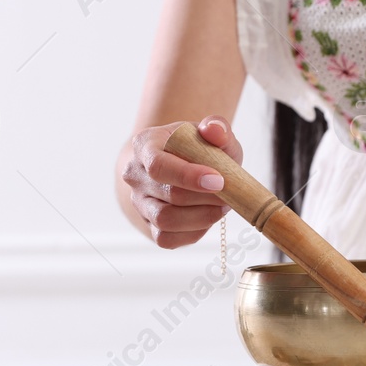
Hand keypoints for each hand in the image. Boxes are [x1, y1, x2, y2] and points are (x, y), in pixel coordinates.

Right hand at [121, 116, 241, 247]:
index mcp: (145, 145)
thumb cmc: (199, 147)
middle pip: (169, 195)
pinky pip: (167, 239)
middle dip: (206, 197)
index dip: (188, 176)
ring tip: (221, 205)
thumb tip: (213, 129)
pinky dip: (194, 232)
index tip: (219, 180)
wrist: (187, 166)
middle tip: (230, 192)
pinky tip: (207, 217)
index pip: (159, 165)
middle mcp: (135, 175)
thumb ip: (217, 126)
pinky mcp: (149, 225)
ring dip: (202, 216)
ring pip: (166, 220)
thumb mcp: (212, 132)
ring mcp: (139, 203)